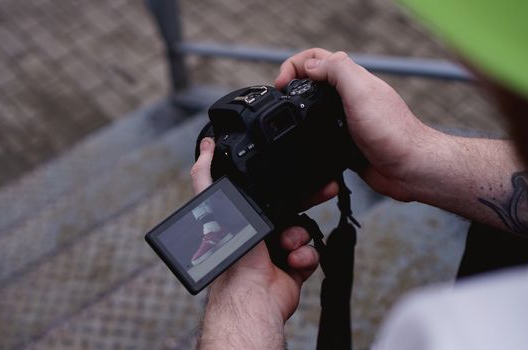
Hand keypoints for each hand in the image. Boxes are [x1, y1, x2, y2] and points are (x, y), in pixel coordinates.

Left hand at [192, 137, 319, 348]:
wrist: (252, 295)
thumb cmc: (231, 256)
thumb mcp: (217, 207)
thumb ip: (206, 177)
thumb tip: (204, 148)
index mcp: (243, 218)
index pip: (268, 192)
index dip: (285, 182)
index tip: (302, 172)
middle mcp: (260, 233)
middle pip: (292, 207)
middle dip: (308, 201)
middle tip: (324, 191)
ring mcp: (278, 251)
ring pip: (303, 229)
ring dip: (299, 236)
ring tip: (287, 245)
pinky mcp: (294, 268)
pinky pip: (311, 253)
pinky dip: (306, 256)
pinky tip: (293, 261)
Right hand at [275, 48, 434, 201]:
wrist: (408, 169)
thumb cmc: (392, 133)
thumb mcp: (361, 93)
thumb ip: (337, 72)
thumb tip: (310, 65)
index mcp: (353, 80)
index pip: (318, 58)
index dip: (296, 65)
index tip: (282, 83)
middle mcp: (350, 97)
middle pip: (314, 81)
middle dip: (294, 84)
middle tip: (281, 100)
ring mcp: (348, 120)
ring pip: (317, 108)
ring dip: (301, 109)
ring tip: (288, 118)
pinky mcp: (346, 143)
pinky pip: (322, 134)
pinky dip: (310, 135)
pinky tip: (305, 141)